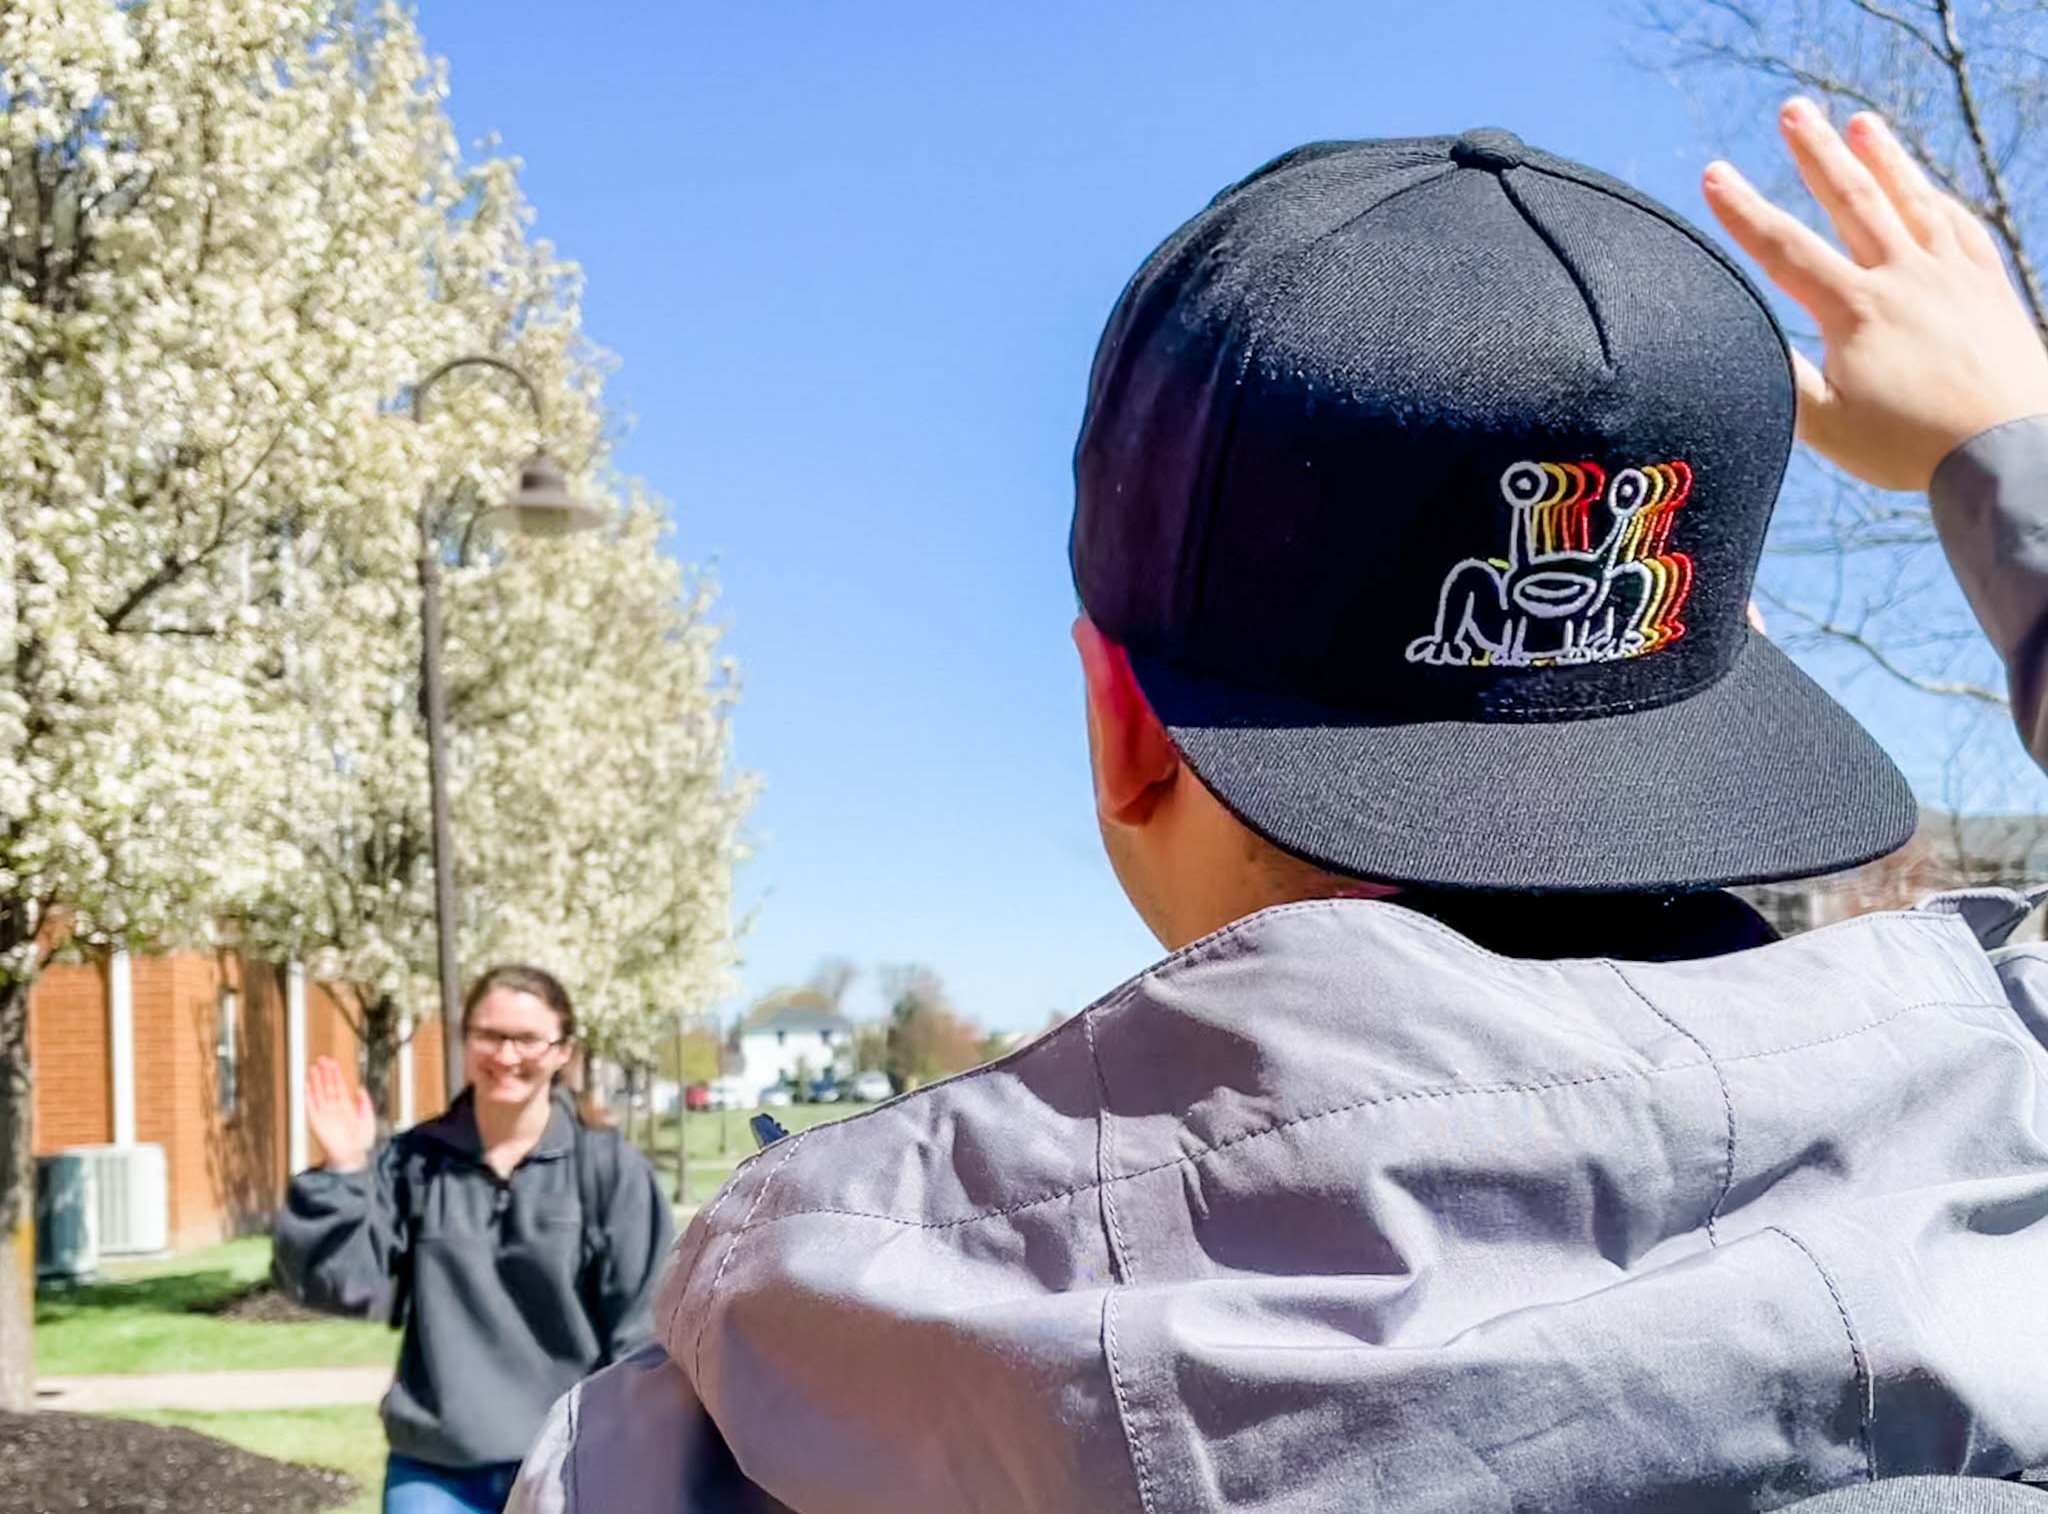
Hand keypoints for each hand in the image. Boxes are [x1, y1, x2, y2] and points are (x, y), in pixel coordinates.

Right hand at [307, 1055, 375, 1172]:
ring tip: (313, 1068)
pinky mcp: (316, 1123)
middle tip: (321, 1059)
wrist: (352, 1157)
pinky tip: (306, 1086)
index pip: (339, 1086)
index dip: (335, 1074)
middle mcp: (334, 1108)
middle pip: (328, 1086)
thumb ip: (364, 1103)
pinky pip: (310, 1107)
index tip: (332, 1062)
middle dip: (324, 1073)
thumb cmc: (361, 1141)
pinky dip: (308, 1097)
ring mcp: (325, 1114)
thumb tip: (360, 1088)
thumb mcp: (367, 1118)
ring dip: (315, 1081)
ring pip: (319, 1093)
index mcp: (346, 1106)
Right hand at [1703, 97, 2047, 490]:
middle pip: (1852, 201)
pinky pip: (1960, 228)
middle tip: (1794, 111)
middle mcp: (1903, 278)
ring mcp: (1951, 276)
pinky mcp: (1987, 287)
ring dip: (1883, 158)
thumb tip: (1742, 342)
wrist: (2009, 450)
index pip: (1786, 250)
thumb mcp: (1827, 427)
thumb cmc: (1910, 447)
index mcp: (1855, 311)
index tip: (1715, 173)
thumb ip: (1782, 380)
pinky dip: (1937, 202)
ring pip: (1910, 201)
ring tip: (1861, 123)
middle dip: (1817, 153)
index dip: (1745, 211)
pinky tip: (1926, 188)